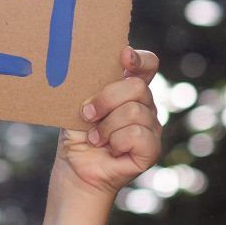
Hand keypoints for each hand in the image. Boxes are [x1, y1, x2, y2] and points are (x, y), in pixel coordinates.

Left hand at [55, 47, 161, 197]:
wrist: (75, 168)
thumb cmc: (77, 134)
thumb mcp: (78, 104)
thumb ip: (90, 84)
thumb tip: (87, 64)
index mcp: (129, 89)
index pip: (148, 65)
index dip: (140, 59)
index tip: (124, 56)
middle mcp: (145, 106)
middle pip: (137, 87)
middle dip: (106, 100)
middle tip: (87, 115)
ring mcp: (151, 127)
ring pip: (134, 112)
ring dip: (106, 127)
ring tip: (96, 138)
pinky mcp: (151, 150)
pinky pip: (138, 134)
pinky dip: (117, 141)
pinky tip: (111, 149)